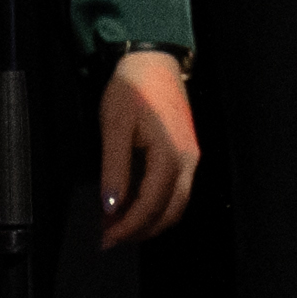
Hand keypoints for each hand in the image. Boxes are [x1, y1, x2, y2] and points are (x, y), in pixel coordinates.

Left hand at [95, 48, 205, 246]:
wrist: (152, 60)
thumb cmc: (132, 88)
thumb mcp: (114, 127)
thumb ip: (114, 170)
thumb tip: (111, 207)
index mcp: (170, 155)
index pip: (151, 205)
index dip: (128, 227)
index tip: (106, 237)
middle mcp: (187, 160)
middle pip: (170, 211)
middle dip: (141, 230)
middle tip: (111, 237)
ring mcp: (190, 157)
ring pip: (176, 203)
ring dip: (150, 220)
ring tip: (119, 224)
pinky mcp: (186, 152)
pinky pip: (176, 189)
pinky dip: (156, 204)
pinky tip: (134, 203)